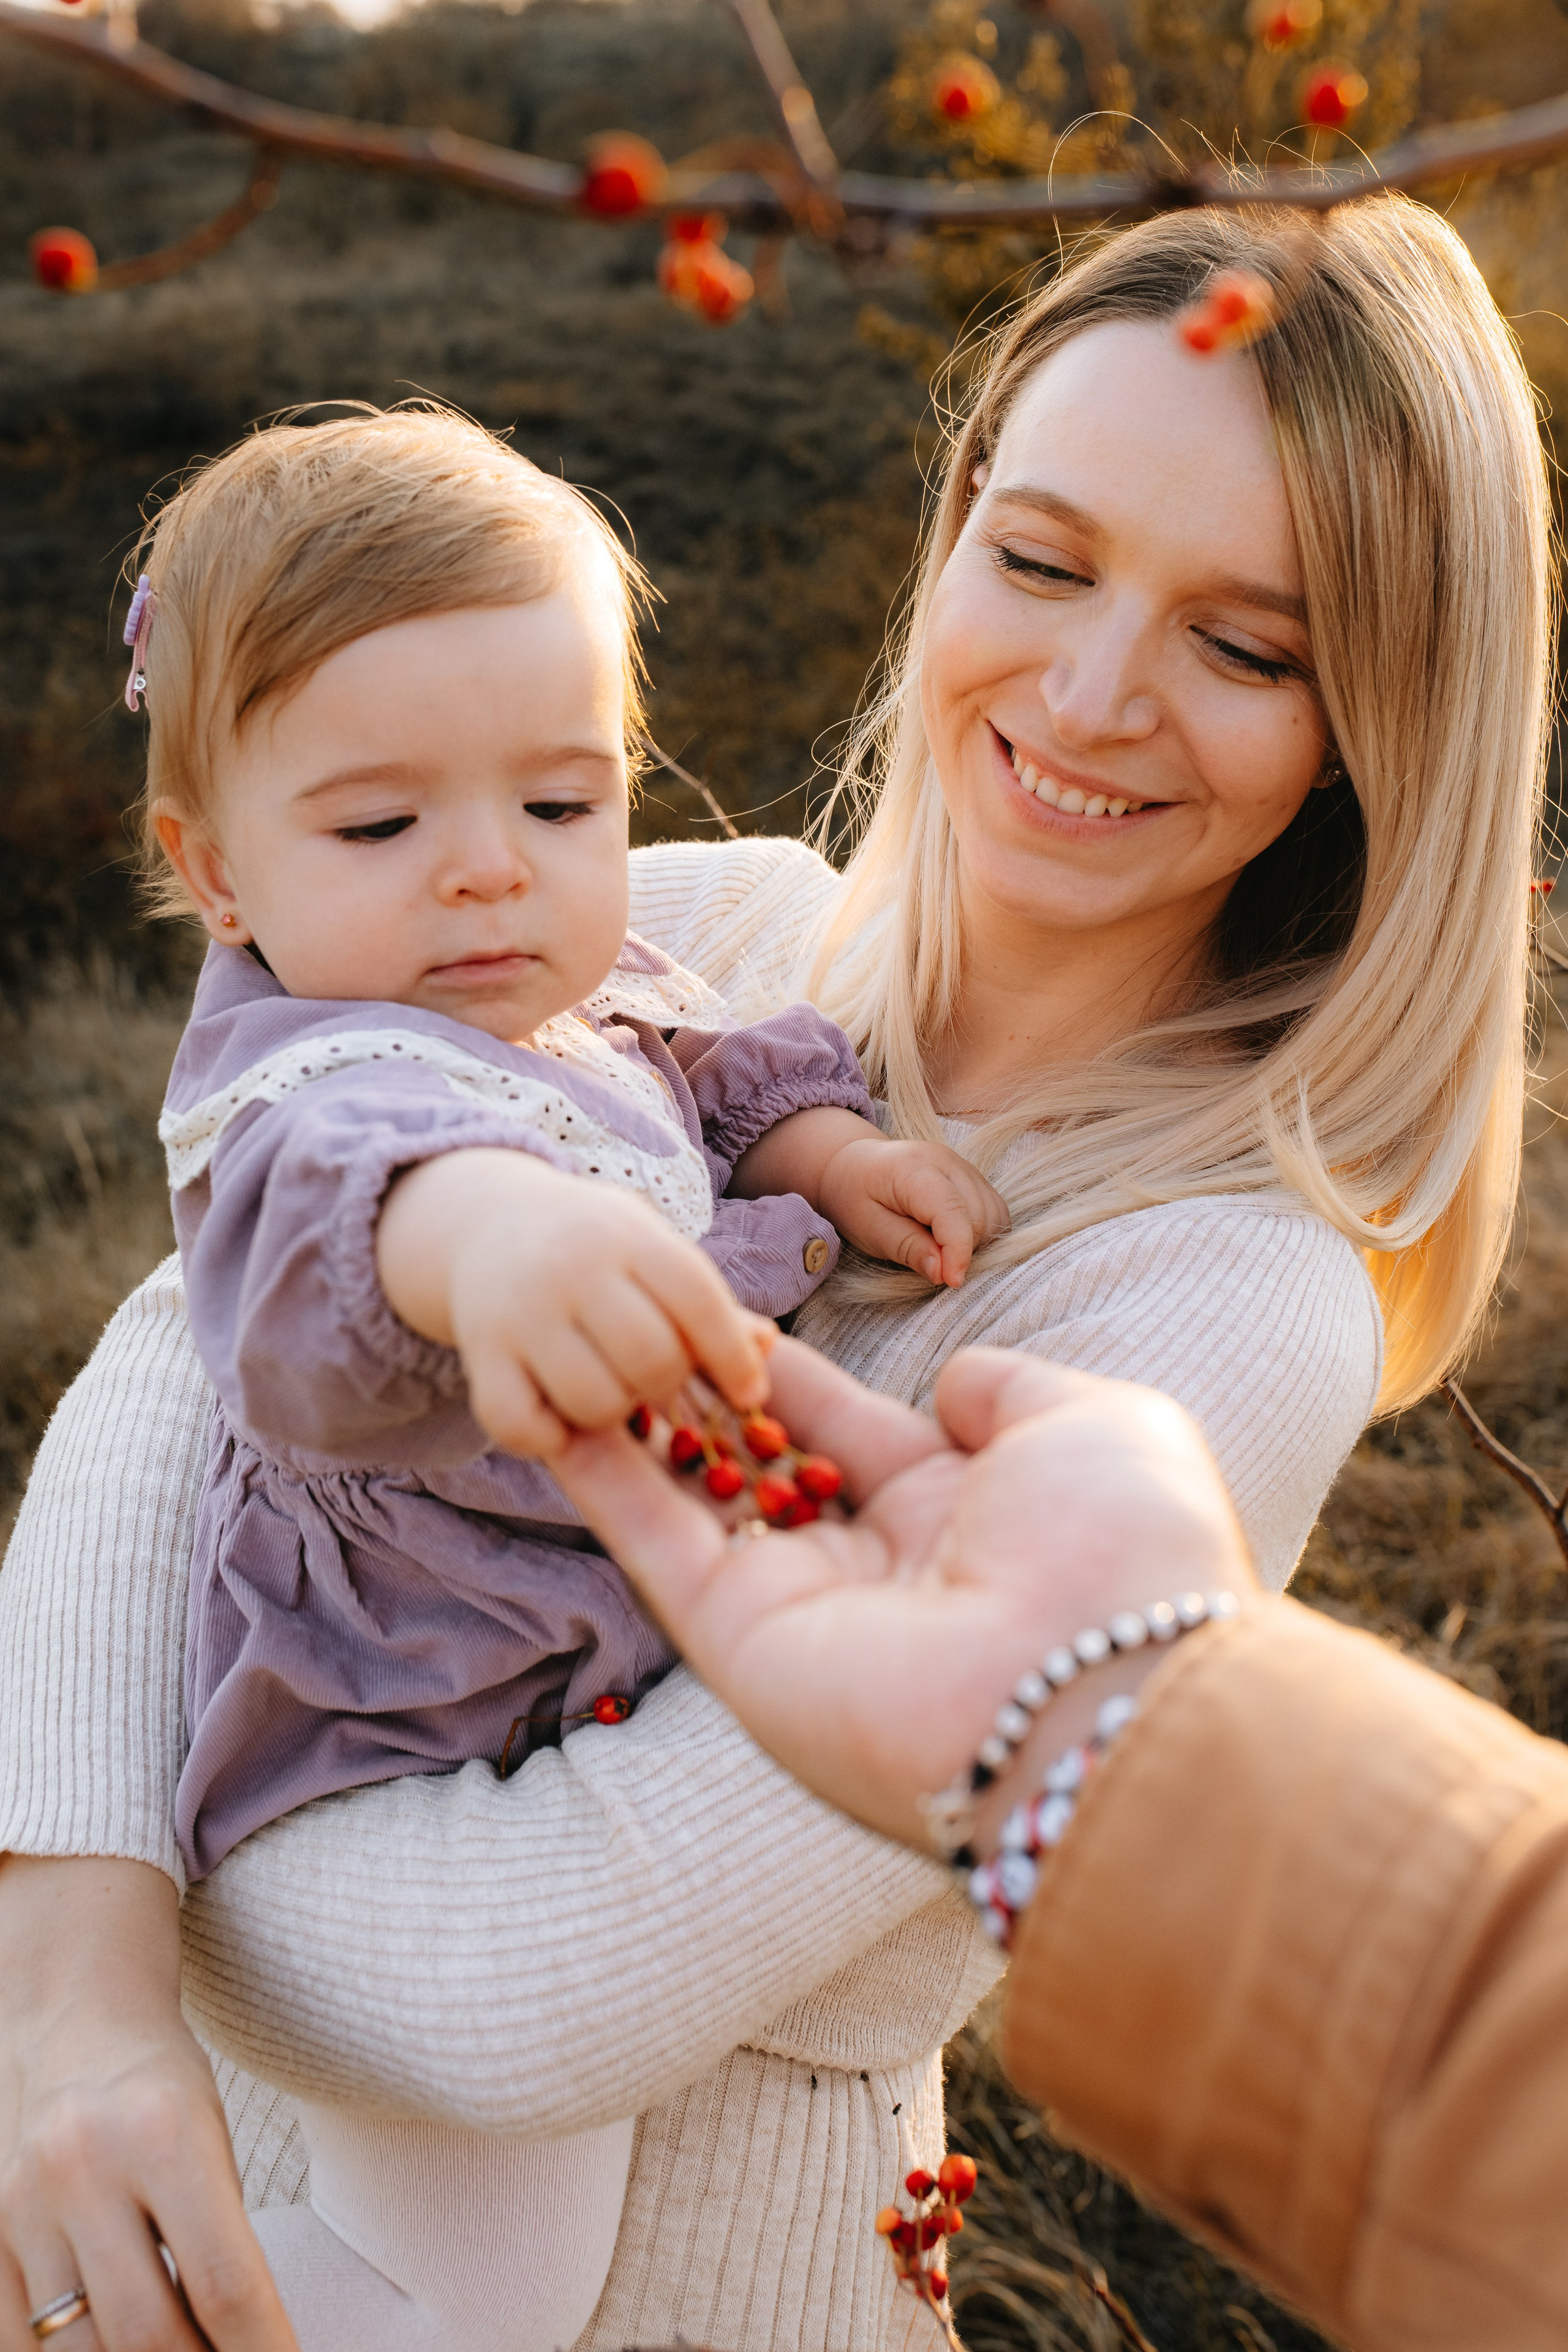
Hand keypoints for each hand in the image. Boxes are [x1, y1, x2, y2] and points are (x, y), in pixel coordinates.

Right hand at [0, 1857, 297, 2351]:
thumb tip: (244, 2342)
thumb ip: (221, 2241)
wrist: (70, 2021)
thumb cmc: (159, 2085)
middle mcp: (84, 2170)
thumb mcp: (212, 2138)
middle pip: (147, 2333)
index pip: (226, 2286)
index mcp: (164, 2134)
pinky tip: (109, 2350)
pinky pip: (20, 2341)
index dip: (262, 2351)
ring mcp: (21, 2208)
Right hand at [377, 1148, 773, 1458]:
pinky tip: (559, 1415)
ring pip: (593, 1401)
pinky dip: (548, 1436)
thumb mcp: (654, 1253)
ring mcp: (519, 1312)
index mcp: (629, 1236)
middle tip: (659, 1383)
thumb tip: (766, 1348)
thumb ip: (706, 1303)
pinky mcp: (479, 1354)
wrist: (490, 1224)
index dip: (732, 1355)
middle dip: (670, 1387)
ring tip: (610, 1390)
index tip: (750, 1395)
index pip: (697, 1299)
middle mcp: (571, 1268)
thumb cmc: (600, 1251)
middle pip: (651, 1358)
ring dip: (614, 1414)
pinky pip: (521, 1425)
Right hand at [552, 1340, 1257, 1847]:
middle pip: (763, 1471)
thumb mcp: (1091, 1426)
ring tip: (579, 1352)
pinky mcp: (742, 1645)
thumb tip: (946, 1387)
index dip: (791, 1379)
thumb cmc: (1119, 1551)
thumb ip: (1009, 1390)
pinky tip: (554, 1415)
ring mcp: (804, 1610)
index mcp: (960, 1516)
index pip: (848, 1431)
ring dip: (640, 1436)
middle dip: (705, 1404)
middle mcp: (875, 1569)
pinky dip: (605, 1484)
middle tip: (639, 1329)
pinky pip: (659, 1548)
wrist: (1106, 1689)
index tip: (734, 1321)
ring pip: (698, 1507)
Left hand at [817, 1135, 1010, 1286]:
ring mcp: (963, 1166)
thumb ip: (908, 1248)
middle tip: (935, 1267)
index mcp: (914, 1168)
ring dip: (977, 1242)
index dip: (958, 1251)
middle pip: (979, 1215)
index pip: (953, 1210)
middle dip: (964, 1250)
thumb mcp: (870, 1230)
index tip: (952, 1281)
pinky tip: (954, 1240)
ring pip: (994, 1214)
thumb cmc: (855, 1198)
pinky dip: (983, 1232)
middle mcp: (947, 1161)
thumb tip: (943, 1273)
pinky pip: (994, 1209)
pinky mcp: (971, 1176)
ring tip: (941, 1251)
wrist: (853, 1165)